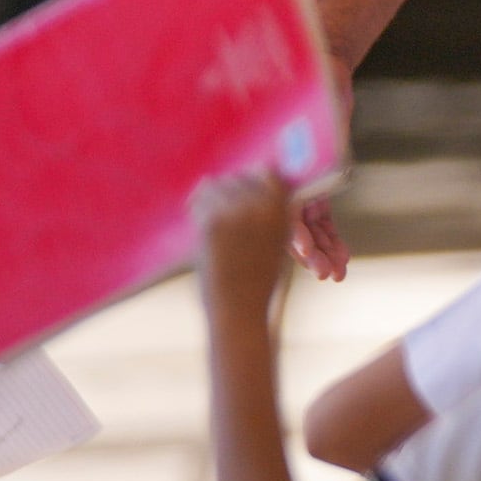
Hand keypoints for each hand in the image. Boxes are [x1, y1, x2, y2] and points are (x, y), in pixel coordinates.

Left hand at [198, 169, 294, 318]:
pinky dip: (196, 208)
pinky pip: (200, 200)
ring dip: (210, 198)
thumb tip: (248, 176)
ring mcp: (239, 212)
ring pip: (216, 185)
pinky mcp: (214, 221)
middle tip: (220, 209)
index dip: (251, 179)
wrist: (239, 309)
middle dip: (228, 190)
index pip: (266, 171)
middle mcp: (264, 207)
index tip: (241, 188)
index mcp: (283, 211)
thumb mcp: (275, 241)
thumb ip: (266, 211)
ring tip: (210, 217)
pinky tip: (198, 222)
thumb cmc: (256, 280)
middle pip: (238, 177)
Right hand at [290, 70, 353, 280]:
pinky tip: (342, 259)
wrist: (321, 75)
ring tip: (337, 274)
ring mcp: (300, 184)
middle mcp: (282, 178)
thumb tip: (289, 127)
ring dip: (322, 251)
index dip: (291, 229)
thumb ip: (292, 119)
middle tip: (324, 273)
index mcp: (272, 164)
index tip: (302, 250)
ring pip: (309, 228)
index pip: (278, 205)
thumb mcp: (296, 101)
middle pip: (291, 224)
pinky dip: (331, 238)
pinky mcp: (317, 185)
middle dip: (308, 252)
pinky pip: (322, 220)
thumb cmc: (303, 83)